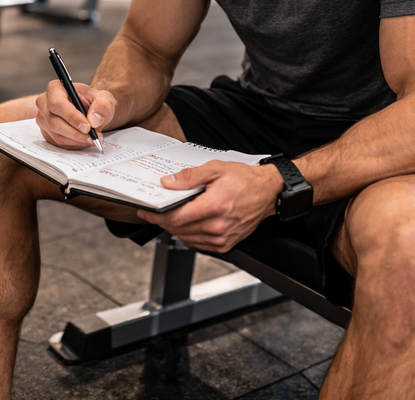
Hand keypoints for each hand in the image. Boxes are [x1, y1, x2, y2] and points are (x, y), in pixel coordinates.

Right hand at [35, 80, 116, 148]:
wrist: (92, 111)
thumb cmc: (94, 102)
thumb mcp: (104, 99)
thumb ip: (102, 106)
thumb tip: (93, 120)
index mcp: (56, 88)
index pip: (57, 103)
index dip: (71, 116)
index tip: (87, 126)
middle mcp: (45, 103)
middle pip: (54, 122)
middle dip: (76, 133)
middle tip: (93, 136)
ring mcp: (44, 119)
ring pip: (57, 135)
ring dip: (77, 140)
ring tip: (93, 138)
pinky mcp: (47, 132)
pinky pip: (58, 143)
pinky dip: (74, 144)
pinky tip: (84, 140)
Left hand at [137, 161, 283, 251]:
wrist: (268, 192)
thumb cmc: (245, 180)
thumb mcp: (215, 169)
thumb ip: (190, 177)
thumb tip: (169, 183)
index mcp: (213, 207)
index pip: (175, 218)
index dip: (156, 216)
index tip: (146, 211)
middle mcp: (217, 226)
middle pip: (178, 230)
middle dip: (163, 221)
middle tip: (154, 213)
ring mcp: (222, 238)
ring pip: (187, 238)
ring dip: (175, 229)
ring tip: (170, 216)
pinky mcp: (226, 244)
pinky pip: (199, 244)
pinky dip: (189, 235)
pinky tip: (188, 224)